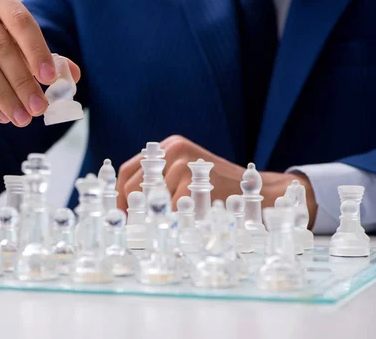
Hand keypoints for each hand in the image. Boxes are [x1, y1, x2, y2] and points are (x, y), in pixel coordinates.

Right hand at [0, 0, 80, 124]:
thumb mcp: (19, 48)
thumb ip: (47, 59)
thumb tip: (72, 76)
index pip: (21, 21)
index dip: (37, 51)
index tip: (51, 79)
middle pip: (0, 46)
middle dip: (22, 82)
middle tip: (39, 109)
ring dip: (4, 96)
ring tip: (22, 119)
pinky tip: (0, 115)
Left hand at [116, 135, 316, 226]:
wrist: (258, 192)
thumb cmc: (216, 189)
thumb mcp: (185, 174)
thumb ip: (159, 181)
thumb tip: (124, 204)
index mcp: (167, 147)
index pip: (128, 170)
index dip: (117, 194)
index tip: (116, 214)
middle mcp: (172, 150)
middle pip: (133, 185)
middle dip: (129, 210)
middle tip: (130, 228)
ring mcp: (183, 163)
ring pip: (152, 200)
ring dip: (153, 218)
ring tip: (161, 228)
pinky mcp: (194, 181)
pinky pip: (171, 209)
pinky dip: (173, 221)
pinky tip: (182, 225)